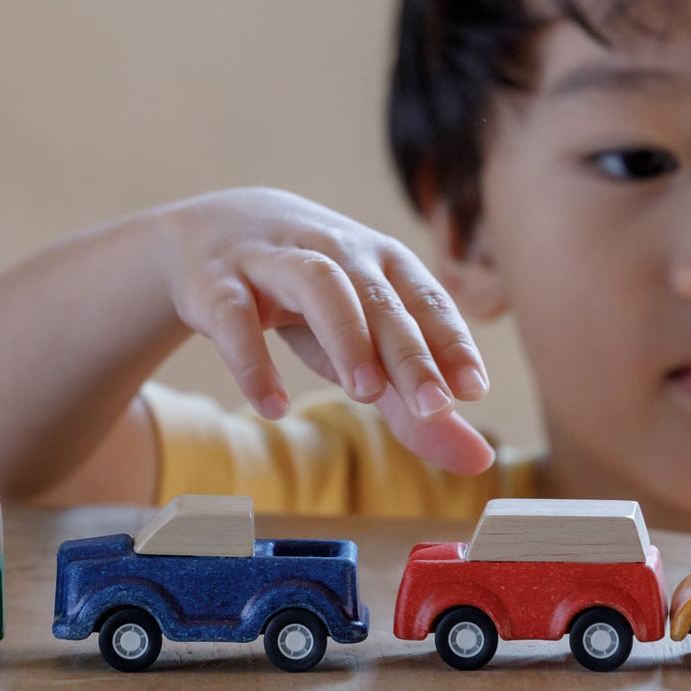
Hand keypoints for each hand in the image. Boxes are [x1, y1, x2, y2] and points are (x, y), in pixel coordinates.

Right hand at [153, 189, 494, 472]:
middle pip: (379, 297)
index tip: (473, 390)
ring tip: (365, 394)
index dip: (451, 341)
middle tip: (435, 407)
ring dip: (346, 336)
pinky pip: (236, 317)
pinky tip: (274, 406)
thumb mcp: (362, 343)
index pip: (426, 299)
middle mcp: (335, 252)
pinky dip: (255, 361)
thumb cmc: (308, 297)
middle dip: (409, 351)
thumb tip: (479, 459)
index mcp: (381, 262)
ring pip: (318, 285)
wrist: (211, 231)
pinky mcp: (218, 282)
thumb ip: (412, 402)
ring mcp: (274, 261)